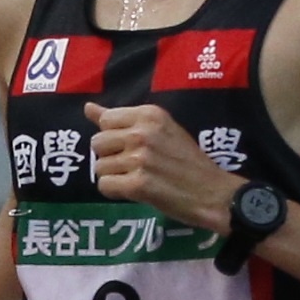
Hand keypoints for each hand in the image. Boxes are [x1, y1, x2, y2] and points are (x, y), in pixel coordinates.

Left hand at [85, 102, 242, 234]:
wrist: (212, 192)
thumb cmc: (187, 160)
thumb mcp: (160, 129)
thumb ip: (122, 119)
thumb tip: (87, 108)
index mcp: (150, 114)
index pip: (105, 120)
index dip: (113, 136)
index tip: (131, 146)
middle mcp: (142, 133)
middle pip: (97, 143)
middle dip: (110, 156)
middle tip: (134, 165)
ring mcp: (139, 159)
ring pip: (99, 167)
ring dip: (114, 176)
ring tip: (138, 178)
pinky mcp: (137, 185)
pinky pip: (105, 186)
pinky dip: (116, 192)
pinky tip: (134, 191)